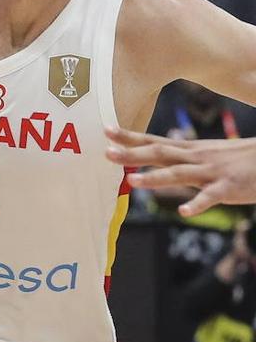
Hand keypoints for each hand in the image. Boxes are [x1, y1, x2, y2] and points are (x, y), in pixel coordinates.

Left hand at [106, 127, 255, 216]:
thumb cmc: (236, 158)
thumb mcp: (205, 153)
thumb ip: (180, 156)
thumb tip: (155, 153)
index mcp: (189, 150)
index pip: (154, 140)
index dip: (130, 136)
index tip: (106, 130)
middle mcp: (196, 157)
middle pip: (160, 153)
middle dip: (132, 153)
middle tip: (106, 153)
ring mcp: (211, 172)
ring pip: (179, 174)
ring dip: (155, 177)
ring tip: (132, 180)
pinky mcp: (228, 187)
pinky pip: (210, 197)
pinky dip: (197, 204)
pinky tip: (184, 211)